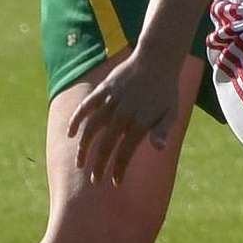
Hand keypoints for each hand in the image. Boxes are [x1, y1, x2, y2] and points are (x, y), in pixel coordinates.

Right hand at [67, 52, 178, 184]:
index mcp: (140, 124)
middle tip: (94, 180)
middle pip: (106, 146)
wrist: (157, 60)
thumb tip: (159, 148)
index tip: (115, 182)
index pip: (125, 154)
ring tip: (79, 163)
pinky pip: (86, 107)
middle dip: (99, 166)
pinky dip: (76, 119)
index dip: (118, 170)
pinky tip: (70, 133)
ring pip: (91, 129)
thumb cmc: (166, 90)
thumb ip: (162, 131)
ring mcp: (112, 101)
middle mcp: (123, 115)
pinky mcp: (104, 89)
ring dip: (83, 148)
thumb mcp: (172, 113)